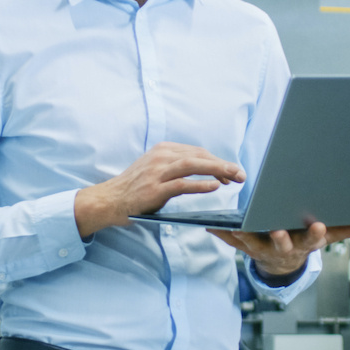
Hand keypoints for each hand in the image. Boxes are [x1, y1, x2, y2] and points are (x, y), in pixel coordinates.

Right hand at [73, 142, 243, 236]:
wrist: (109, 200)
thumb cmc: (135, 188)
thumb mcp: (156, 169)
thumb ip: (177, 167)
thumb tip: (206, 170)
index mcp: (164, 150)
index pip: (198, 152)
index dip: (217, 161)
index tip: (231, 171)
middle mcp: (161, 157)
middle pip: (199, 156)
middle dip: (223, 164)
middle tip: (241, 175)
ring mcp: (157, 172)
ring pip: (193, 166)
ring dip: (217, 170)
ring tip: (234, 177)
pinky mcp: (154, 189)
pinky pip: (182, 184)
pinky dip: (200, 185)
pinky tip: (214, 187)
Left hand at [209, 222, 349, 277]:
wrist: (281, 264)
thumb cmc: (304, 240)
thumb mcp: (328, 236)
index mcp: (304, 243)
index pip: (313, 240)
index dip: (315, 234)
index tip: (318, 225)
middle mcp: (284, 247)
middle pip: (283, 243)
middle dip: (281, 237)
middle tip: (278, 230)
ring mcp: (263, 248)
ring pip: (254, 243)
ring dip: (245, 235)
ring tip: (237, 225)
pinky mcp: (245, 246)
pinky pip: (233, 242)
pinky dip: (223, 234)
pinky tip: (212, 225)